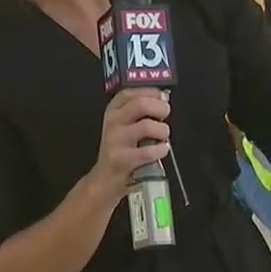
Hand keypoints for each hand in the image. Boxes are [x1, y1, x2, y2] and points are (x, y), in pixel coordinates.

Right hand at [87, 88, 170, 202]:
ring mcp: (116, 140)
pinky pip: (149, 151)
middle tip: (165, 115)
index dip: (151, 92)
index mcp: (113, 110)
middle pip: (141, 104)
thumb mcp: (124, 125)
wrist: (105, 179)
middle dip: (160, 108)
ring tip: (162, 137)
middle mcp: (113, 122)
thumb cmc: (121, 150)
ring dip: (163, 131)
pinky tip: (161, 150)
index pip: (131, 92)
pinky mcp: (122, 159)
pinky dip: (161, 150)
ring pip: (148, 126)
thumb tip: (163, 98)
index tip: (162, 97)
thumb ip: (141, 110)